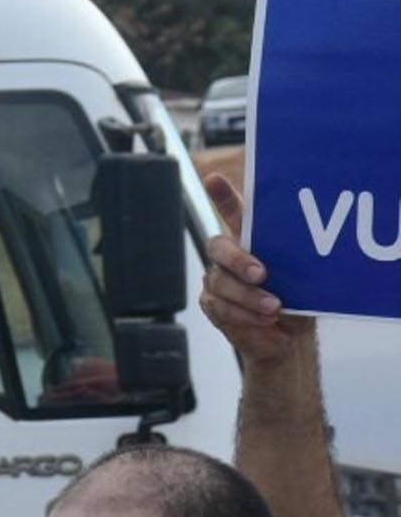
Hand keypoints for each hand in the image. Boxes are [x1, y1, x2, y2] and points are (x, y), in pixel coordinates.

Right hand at [199, 172, 309, 365]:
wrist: (287, 338)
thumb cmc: (297, 300)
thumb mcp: (304, 279)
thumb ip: (296, 265)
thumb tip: (303, 254)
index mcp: (253, 241)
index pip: (234, 212)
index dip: (221, 195)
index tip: (214, 179)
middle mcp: (230, 256)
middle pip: (219, 247)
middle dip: (239, 260)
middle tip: (261, 274)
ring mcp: (218, 280)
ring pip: (220, 281)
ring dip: (248, 296)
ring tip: (274, 307)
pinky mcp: (212, 304)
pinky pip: (220, 307)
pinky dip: (243, 314)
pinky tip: (263, 319)